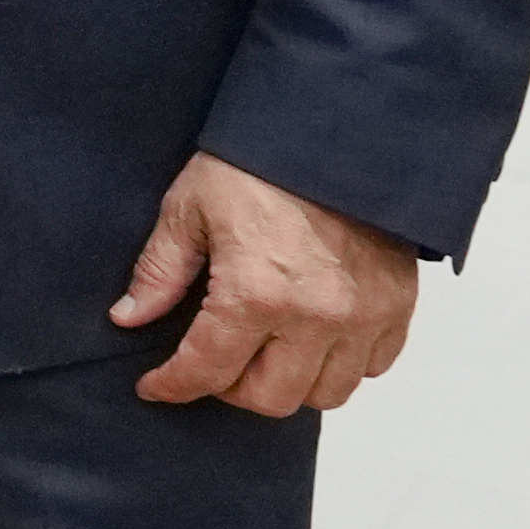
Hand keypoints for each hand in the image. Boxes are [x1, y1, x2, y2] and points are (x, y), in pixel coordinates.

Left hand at [112, 152, 417, 414]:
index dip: (173, 386)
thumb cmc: (260, 162)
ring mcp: (365, 313)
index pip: (208, 370)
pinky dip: (342, 363)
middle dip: (232, 389)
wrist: (337, 129)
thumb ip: (160, 271)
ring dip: (291, 383)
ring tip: (264, 352)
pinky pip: (374, 364)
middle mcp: (318, 315)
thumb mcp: (191, 208)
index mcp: (257, 293)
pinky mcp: (399, 302)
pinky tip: (313, 338)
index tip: (157, 386)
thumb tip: (130, 316)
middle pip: (272, 399)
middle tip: (213, 365)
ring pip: (328, 393)